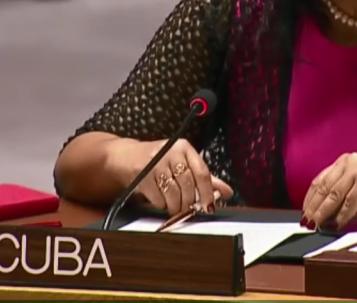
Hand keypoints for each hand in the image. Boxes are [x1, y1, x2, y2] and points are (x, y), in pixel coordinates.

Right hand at [118, 138, 232, 215]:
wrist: (128, 157)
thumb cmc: (161, 161)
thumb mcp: (183, 164)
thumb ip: (206, 178)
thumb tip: (228, 192)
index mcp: (184, 148)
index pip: (202, 172)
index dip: (208, 192)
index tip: (209, 206)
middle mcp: (170, 153)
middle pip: (188, 185)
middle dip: (189, 202)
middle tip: (188, 209)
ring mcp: (156, 164)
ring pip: (174, 194)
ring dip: (176, 206)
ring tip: (174, 206)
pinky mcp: (143, 176)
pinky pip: (159, 198)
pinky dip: (162, 204)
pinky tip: (160, 199)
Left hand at [301, 153, 356, 229]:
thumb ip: (341, 196)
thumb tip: (321, 214)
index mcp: (345, 161)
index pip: (320, 180)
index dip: (309, 198)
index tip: (304, 212)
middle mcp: (350, 161)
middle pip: (324, 187)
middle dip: (313, 207)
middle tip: (307, 222)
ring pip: (334, 195)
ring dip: (323, 213)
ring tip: (317, 225)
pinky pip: (350, 202)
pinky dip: (342, 216)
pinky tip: (338, 225)